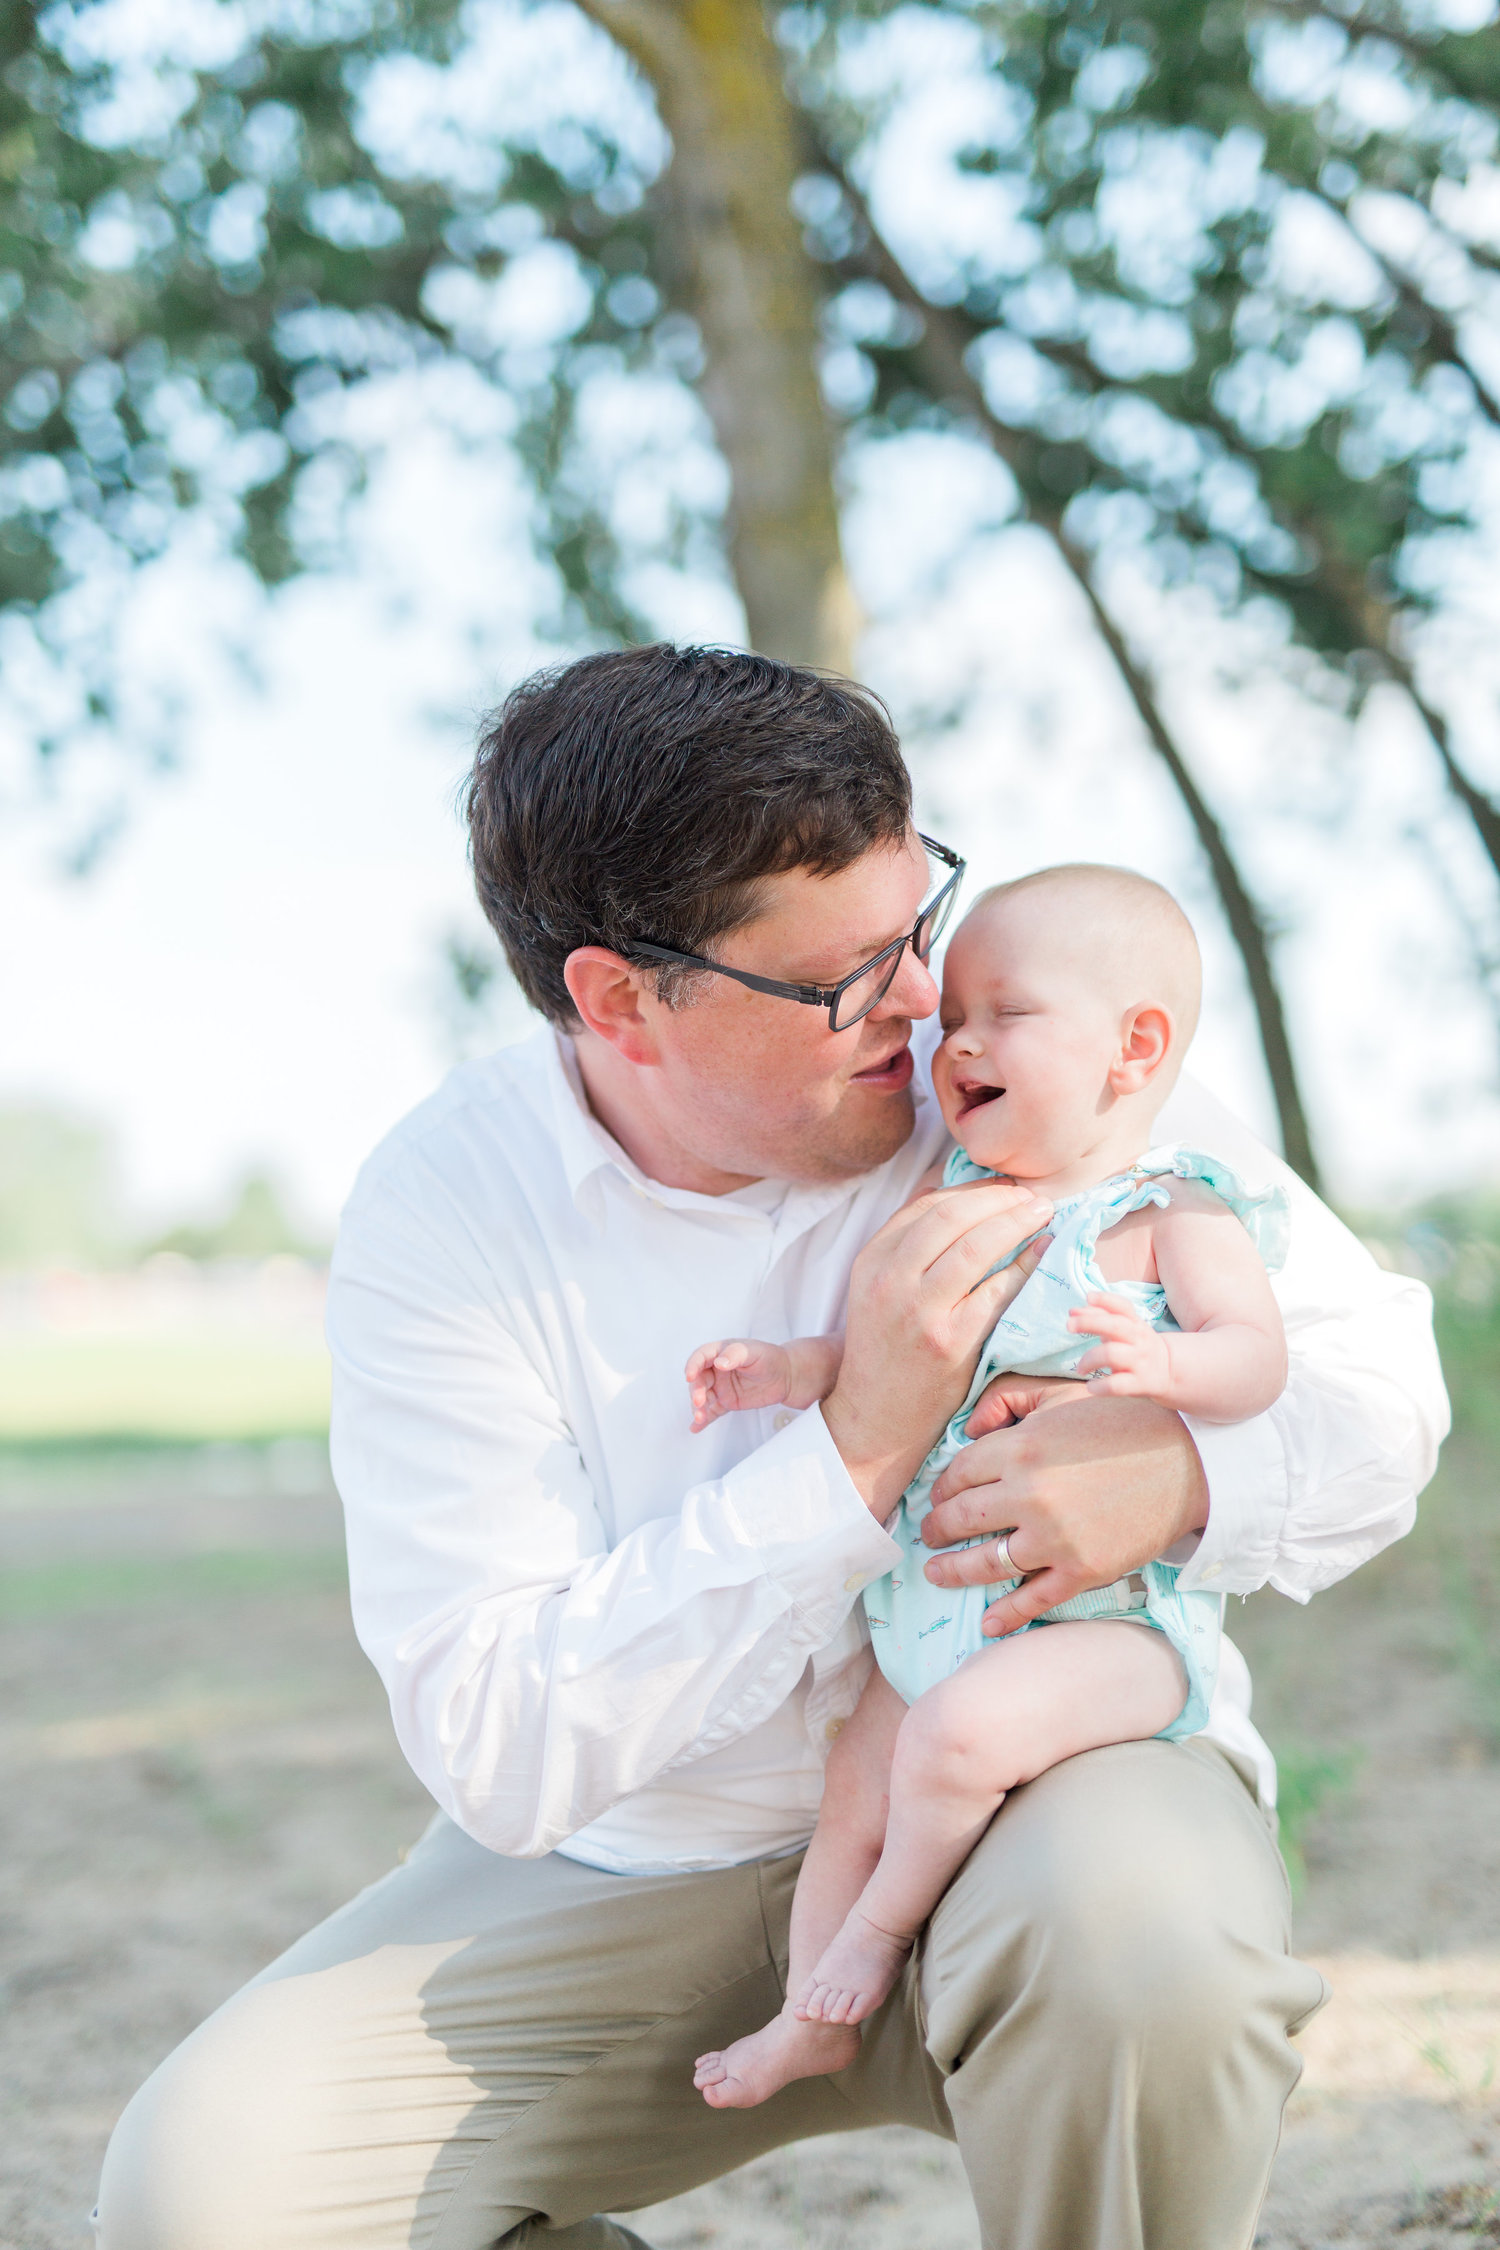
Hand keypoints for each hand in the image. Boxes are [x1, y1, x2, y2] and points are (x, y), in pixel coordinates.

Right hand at [685, 1340, 791, 1430]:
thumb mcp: (754, 1352)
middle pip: (699, 1380)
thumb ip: (735, 1354)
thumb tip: (718, 1362)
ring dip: (698, 1408)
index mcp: (720, 1352)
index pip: (701, 1357)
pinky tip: (695, 1428)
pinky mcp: (726, 1402)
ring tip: (700, 1418)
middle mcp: (716, 1370)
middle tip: (699, 1402)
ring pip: (703, 1397)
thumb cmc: (769, 1358)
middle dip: (696, 1391)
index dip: (693, 1365)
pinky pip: (712, 1412)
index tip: (689, 1376)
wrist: (785, 1376)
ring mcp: (720, 1387)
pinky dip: (703, 1420)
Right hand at [820, 1181, 1051, 1517]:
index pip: (926, 1204)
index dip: (972, 1189)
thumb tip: (951, 1189)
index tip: (1003, 1187)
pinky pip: (996, 1291)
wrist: (876, 1419)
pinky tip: (1042, 1254)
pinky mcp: (950, 1342)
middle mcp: (889, 1280)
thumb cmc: (886, 1348)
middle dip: (999, 1199)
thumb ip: (907, 1243)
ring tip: (1042, 1215)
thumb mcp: (877, 1288)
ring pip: (975, 1247)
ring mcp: (919, 1312)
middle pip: (952, 1216)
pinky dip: (1024, 1267)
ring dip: (1016, 1223)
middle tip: (1032, 1197)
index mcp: (871, 1261)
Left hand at [918, 1384, 1208, 1635]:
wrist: (1186, 1461)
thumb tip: (967, 1428)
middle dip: (937, 1529)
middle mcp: (1029, 1494)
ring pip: (986, 1563)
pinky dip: (1006, 1614)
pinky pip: (1033, 1599)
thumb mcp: (1059, 1397)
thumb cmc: (1118, 1423)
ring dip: (954, 1571)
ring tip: (936, 1572)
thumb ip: (1008, 1401)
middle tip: (928, 1534)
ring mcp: (1054, 1538)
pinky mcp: (1082, 1570)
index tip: (937, 1498)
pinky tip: (986, 1620)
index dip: (941, 1489)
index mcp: (1020, 1448)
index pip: (958, 1474)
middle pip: (961, 1518)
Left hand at [1070, 1294, 1173, 1400]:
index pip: (1123, 1307)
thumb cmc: (1136, 1345)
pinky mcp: (1139, 1383)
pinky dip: (1100, 1386)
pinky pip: (1117, 1385)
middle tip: (1068, 1325)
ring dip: (1089, 1359)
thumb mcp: (1124, 1328)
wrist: (1169, 1370)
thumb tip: (1073, 1311)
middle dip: (1089, 1322)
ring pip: (1112, 1354)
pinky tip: (1091, 1386)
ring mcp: (1140, 1361)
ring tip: (1080, 1369)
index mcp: (1135, 1323)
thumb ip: (1100, 1317)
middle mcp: (1139, 1339)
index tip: (1088, 1297)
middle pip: (1115, 1326)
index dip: (1106, 1300)